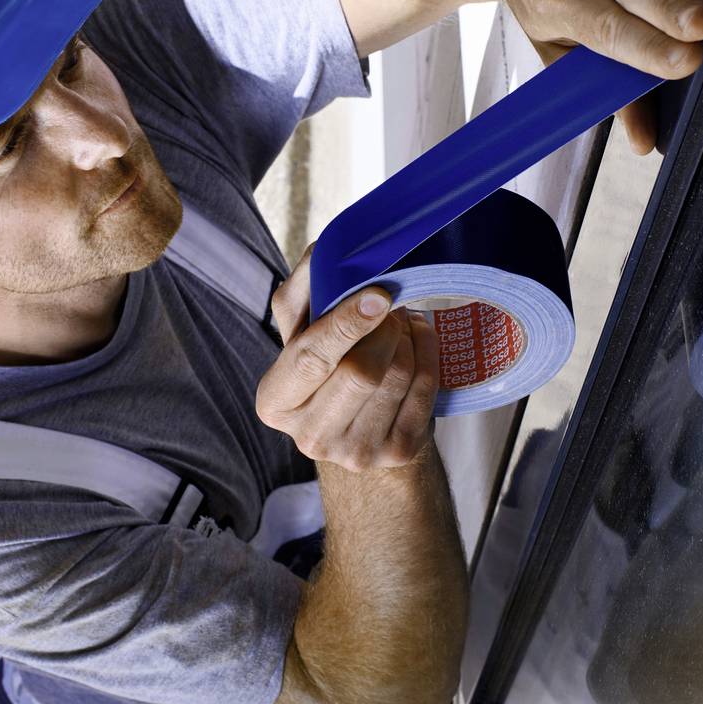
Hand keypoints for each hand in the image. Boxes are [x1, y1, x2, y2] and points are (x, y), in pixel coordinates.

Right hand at [256, 253, 440, 471]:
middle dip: (382, 330)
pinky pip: (425, 389)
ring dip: (406, 338)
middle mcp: (310, 436)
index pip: (311, 359)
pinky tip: (415, 343)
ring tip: (398, 324)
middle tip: (386, 306)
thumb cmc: (325, 364)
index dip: (345, 325)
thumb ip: (304, 287)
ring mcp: (356, 452)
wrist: (359, 423)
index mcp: (275, 401)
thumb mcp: (301, 327)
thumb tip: (323, 251)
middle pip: (360, 372)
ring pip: (397, 377)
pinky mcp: (397, 453)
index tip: (377, 295)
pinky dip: (427, 354)